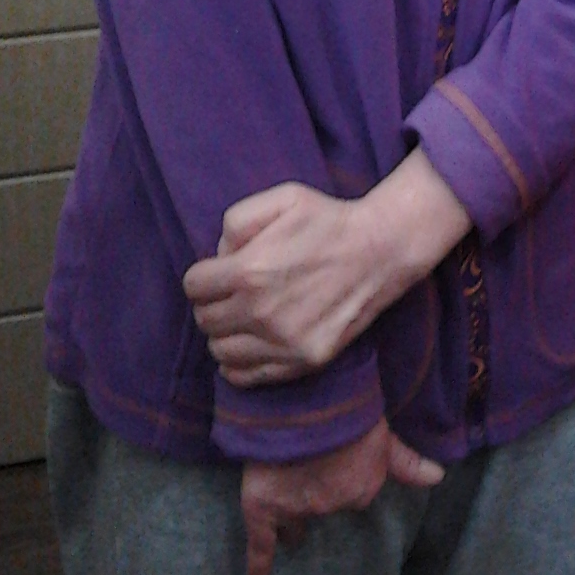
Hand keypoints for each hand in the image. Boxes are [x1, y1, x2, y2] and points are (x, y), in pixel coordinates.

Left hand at [184, 155, 472, 384]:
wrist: (381, 250)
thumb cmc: (329, 220)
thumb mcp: (282, 197)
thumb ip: (236, 220)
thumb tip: (218, 256)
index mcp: (249, 270)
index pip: (194, 287)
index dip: (203, 276)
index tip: (218, 273)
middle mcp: (260, 312)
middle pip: (204, 320)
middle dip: (213, 303)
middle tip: (233, 293)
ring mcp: (282, 342)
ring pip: (220, 350)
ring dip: (225, 332)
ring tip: (244, 316)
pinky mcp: (302, 362)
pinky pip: (244, 376)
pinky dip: (237, 363)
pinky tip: (251, 342)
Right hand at [241, 421, 443, 574]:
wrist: (308, 402)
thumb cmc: (351, 411)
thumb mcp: (384, 436)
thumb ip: (406, 462)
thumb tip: (438, 477)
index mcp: (362, 487)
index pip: (352, 492)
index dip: (343, 479)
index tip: (336, 469)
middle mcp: (332, 504)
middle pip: (324, 506)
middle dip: (318, 492)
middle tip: (309, 472)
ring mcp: (297, 509)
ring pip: (295, 518)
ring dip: (293, 509)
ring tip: (285, 495)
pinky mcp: (263, 508)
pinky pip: (262, 545)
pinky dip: (259, 566)